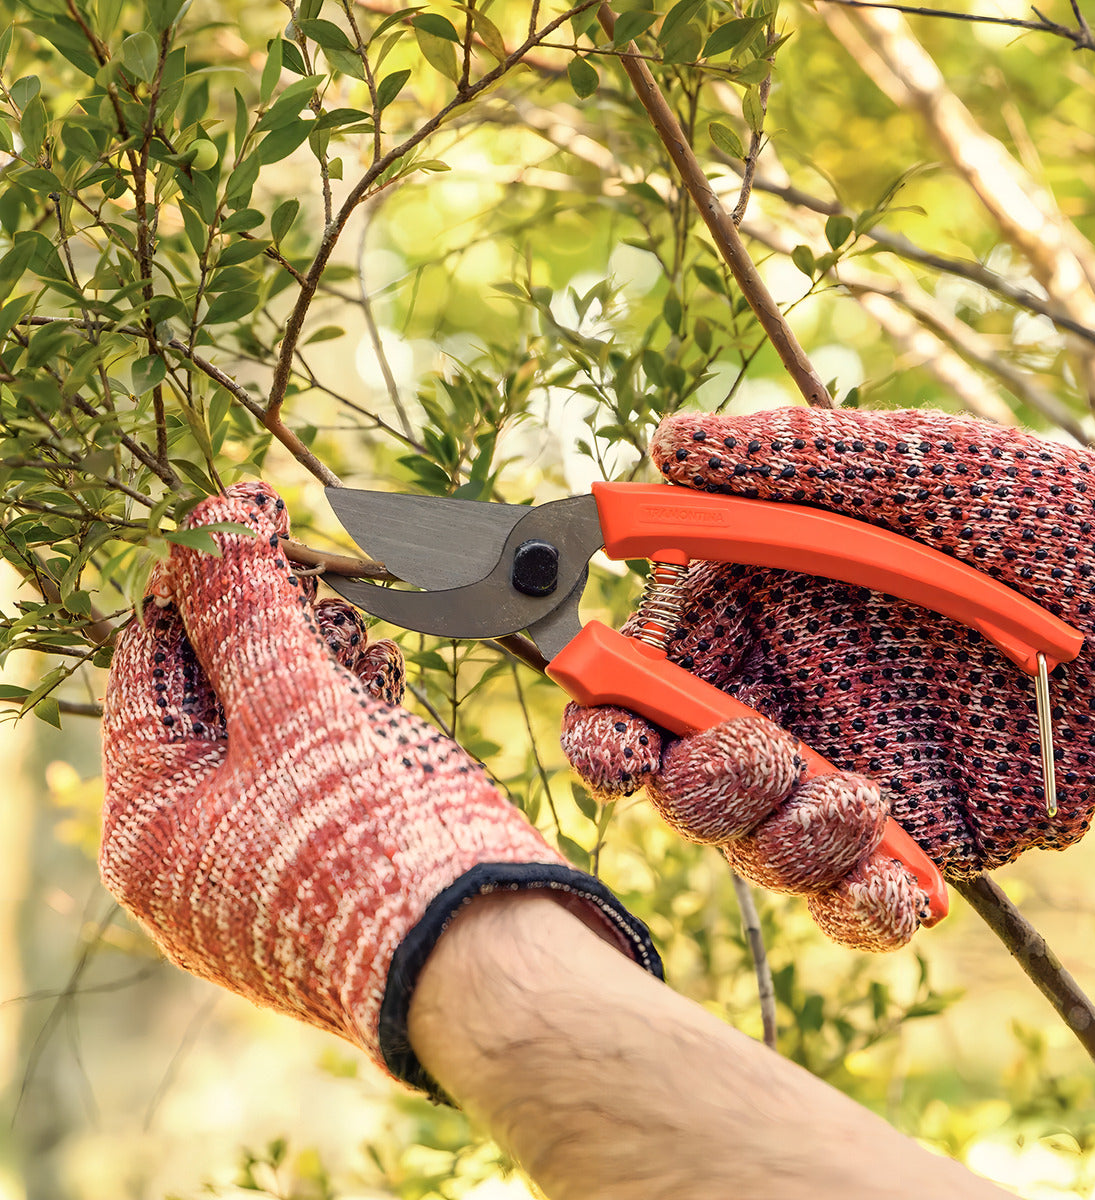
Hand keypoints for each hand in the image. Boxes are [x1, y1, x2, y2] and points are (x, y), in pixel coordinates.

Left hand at [101, 484, 659, 1090]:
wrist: (485, 964)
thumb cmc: (375, 843)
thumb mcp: (299, 707)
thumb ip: (249, 609)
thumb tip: (213, 515)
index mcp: (149, 826)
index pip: (149, 670)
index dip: (194, 585)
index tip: (243, 519)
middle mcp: (193, 854)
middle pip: (212, 701)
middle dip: (264, 624)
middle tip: (311, 564)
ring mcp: (262, 866)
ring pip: (271, 733)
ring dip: (312, 664)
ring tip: (355, 617)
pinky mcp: (327, 866)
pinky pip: (317, 771)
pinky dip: (346, 716)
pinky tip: (383, 674)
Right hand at [563, 406, 1094, 947]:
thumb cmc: (1039, 513)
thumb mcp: (908, 466)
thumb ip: (783, 462)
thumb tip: (665, 442)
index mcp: (758, 612)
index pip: (649, 676)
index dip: (609, 714)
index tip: (609, 735)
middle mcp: (786, 697)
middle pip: (683, 777)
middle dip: (693, 782)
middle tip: (753, 749)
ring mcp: (847, 771)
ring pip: (758, 846)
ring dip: (777, 840)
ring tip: (855, 800)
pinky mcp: (919, 836)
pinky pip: (859, 899)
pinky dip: (859, 906)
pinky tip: (892, 885)